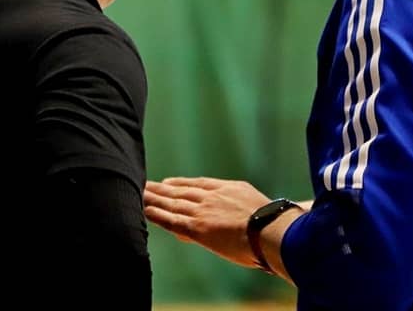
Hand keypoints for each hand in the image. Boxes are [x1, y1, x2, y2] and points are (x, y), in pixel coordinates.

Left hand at [144, 177, 269, 267]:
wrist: (271, 230)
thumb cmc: (272, 223)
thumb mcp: (257, 204)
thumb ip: (244, 205)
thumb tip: (244, 211)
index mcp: (227, 188)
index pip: (199, 184)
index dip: (182, 183)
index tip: (169, 182)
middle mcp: (212, 197)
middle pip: (181, 191)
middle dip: (161, 188)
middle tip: (145, 184)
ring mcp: (203, 211)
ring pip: (172, 203)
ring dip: (154, 198)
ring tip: (139, 193)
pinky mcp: (197, 228)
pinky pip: (172, 221)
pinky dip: (158, 215)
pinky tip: (145, 210)